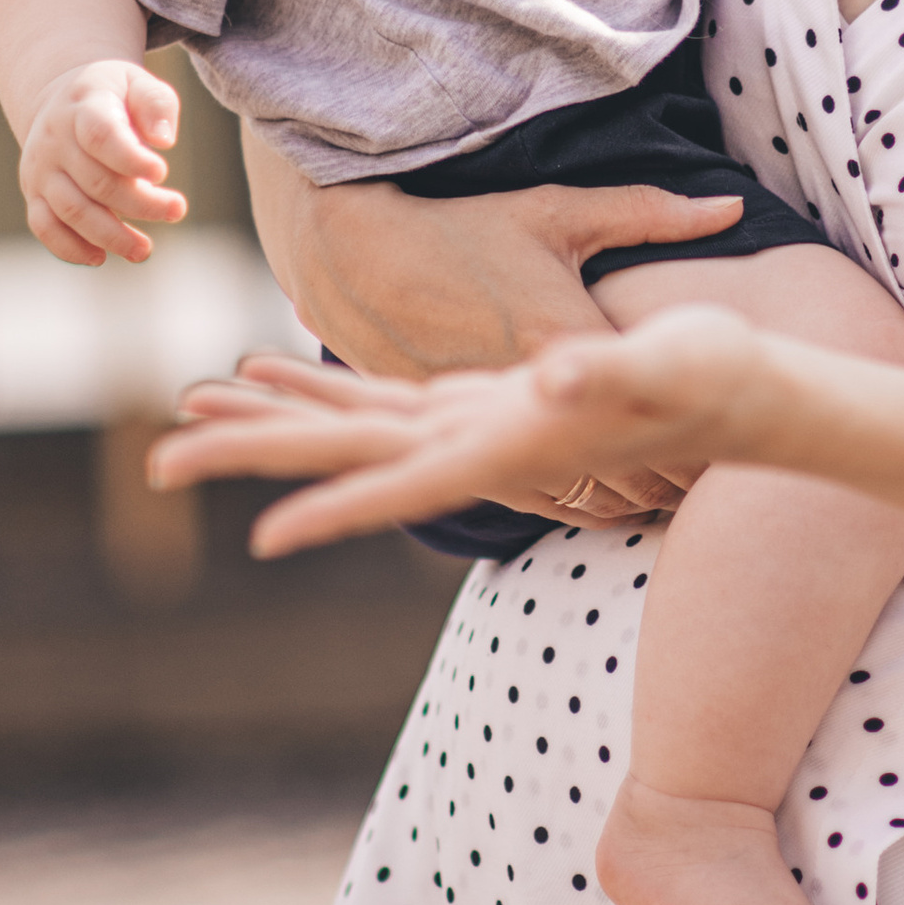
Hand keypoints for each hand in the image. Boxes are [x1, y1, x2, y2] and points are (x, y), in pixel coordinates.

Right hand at [18, 58, 187, 265]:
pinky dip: (70, 248)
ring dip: (109, 235)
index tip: (163, 173)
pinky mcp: (34, 193)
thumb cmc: (114, 95)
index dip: (131, 159)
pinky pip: (44, 226)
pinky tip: (100, 257)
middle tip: (176, 209)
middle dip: (140, 203)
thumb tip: (164, 140)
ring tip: (144, 249)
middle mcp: (55, 139)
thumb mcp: (139, 83)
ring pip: (70, 210)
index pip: (101, 136)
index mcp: (83, 107)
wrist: (64, 101)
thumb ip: (156, 104)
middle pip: (95, 181)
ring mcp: (41, 169)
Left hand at [150, 311, 772, 557]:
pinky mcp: (476, 402)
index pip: (405, 483)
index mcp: (506, 446)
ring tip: (187, 415)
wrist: (746, 396)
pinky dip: (317, 385)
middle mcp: (473, 446)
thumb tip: (559, 377)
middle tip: (158, 464)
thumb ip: (616, 371)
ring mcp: (469, 425)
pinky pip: (376, 398)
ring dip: (266, 422)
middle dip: (253, 457)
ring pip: (345, 426)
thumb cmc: (716, 380)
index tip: (263, 539)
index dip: (336, 507)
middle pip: (344, 454)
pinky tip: (272, 370)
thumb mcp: (668, 365)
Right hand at [241, 129, 743, 517]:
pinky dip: (574, 499)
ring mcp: (490, 428)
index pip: (656, 408)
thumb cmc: (462, 223)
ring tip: (665, 487)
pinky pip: (535, 497)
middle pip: (627, 472)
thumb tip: (735, 206)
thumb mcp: (558, 212)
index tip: (732, 426)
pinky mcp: (459, 443)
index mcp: (563, 338)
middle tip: (710, 469)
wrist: (351, 248)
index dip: (703, 432)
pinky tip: (601, 492)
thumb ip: (653, 215)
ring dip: (625, 496)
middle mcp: (527, 396)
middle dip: (672, 479)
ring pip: (582, 496)